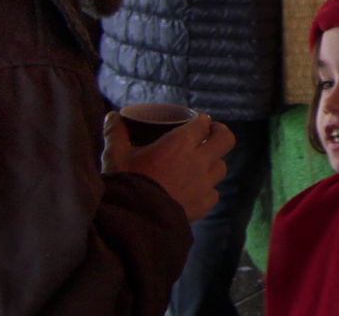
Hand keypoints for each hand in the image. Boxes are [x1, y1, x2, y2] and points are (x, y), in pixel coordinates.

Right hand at [101, 112, 233, 221]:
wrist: (132, 223)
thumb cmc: (125, 184)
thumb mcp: (115, 155)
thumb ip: (116, 132)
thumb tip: (112, 116)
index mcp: (179, 144)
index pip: (202, 123)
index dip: (200, 120)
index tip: (196, 122)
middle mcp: (198, 161)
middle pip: (225, 139)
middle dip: (219, 133)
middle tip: (210, 134)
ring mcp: (204, 185)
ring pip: (221, 167)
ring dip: (213, 162)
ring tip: (201, 164)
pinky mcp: (203, 206)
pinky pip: (214, 193)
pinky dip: (207, 189)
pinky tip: (196, 190)